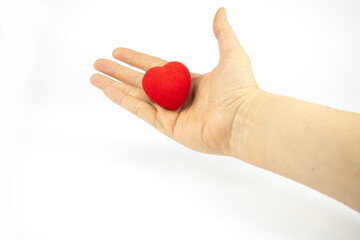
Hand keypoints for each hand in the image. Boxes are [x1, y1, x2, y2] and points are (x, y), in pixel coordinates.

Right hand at [91, 8, 260, 156]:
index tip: (118, 52)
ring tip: (94, 77)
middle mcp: (177, 97)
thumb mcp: (231, 53)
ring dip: (114, 86)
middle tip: (98, 63)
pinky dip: (123, 101)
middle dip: (118, 72)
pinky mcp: (168, 127)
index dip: (135, 59)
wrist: (243, 119)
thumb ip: (221, 33)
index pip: (154, 66)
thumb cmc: (241, 88)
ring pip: (136, 97)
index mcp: (188, 81)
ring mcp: (171, 113)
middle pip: (140, 81)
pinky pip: (141, 111)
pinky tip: (107, 91)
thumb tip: (221, 11)